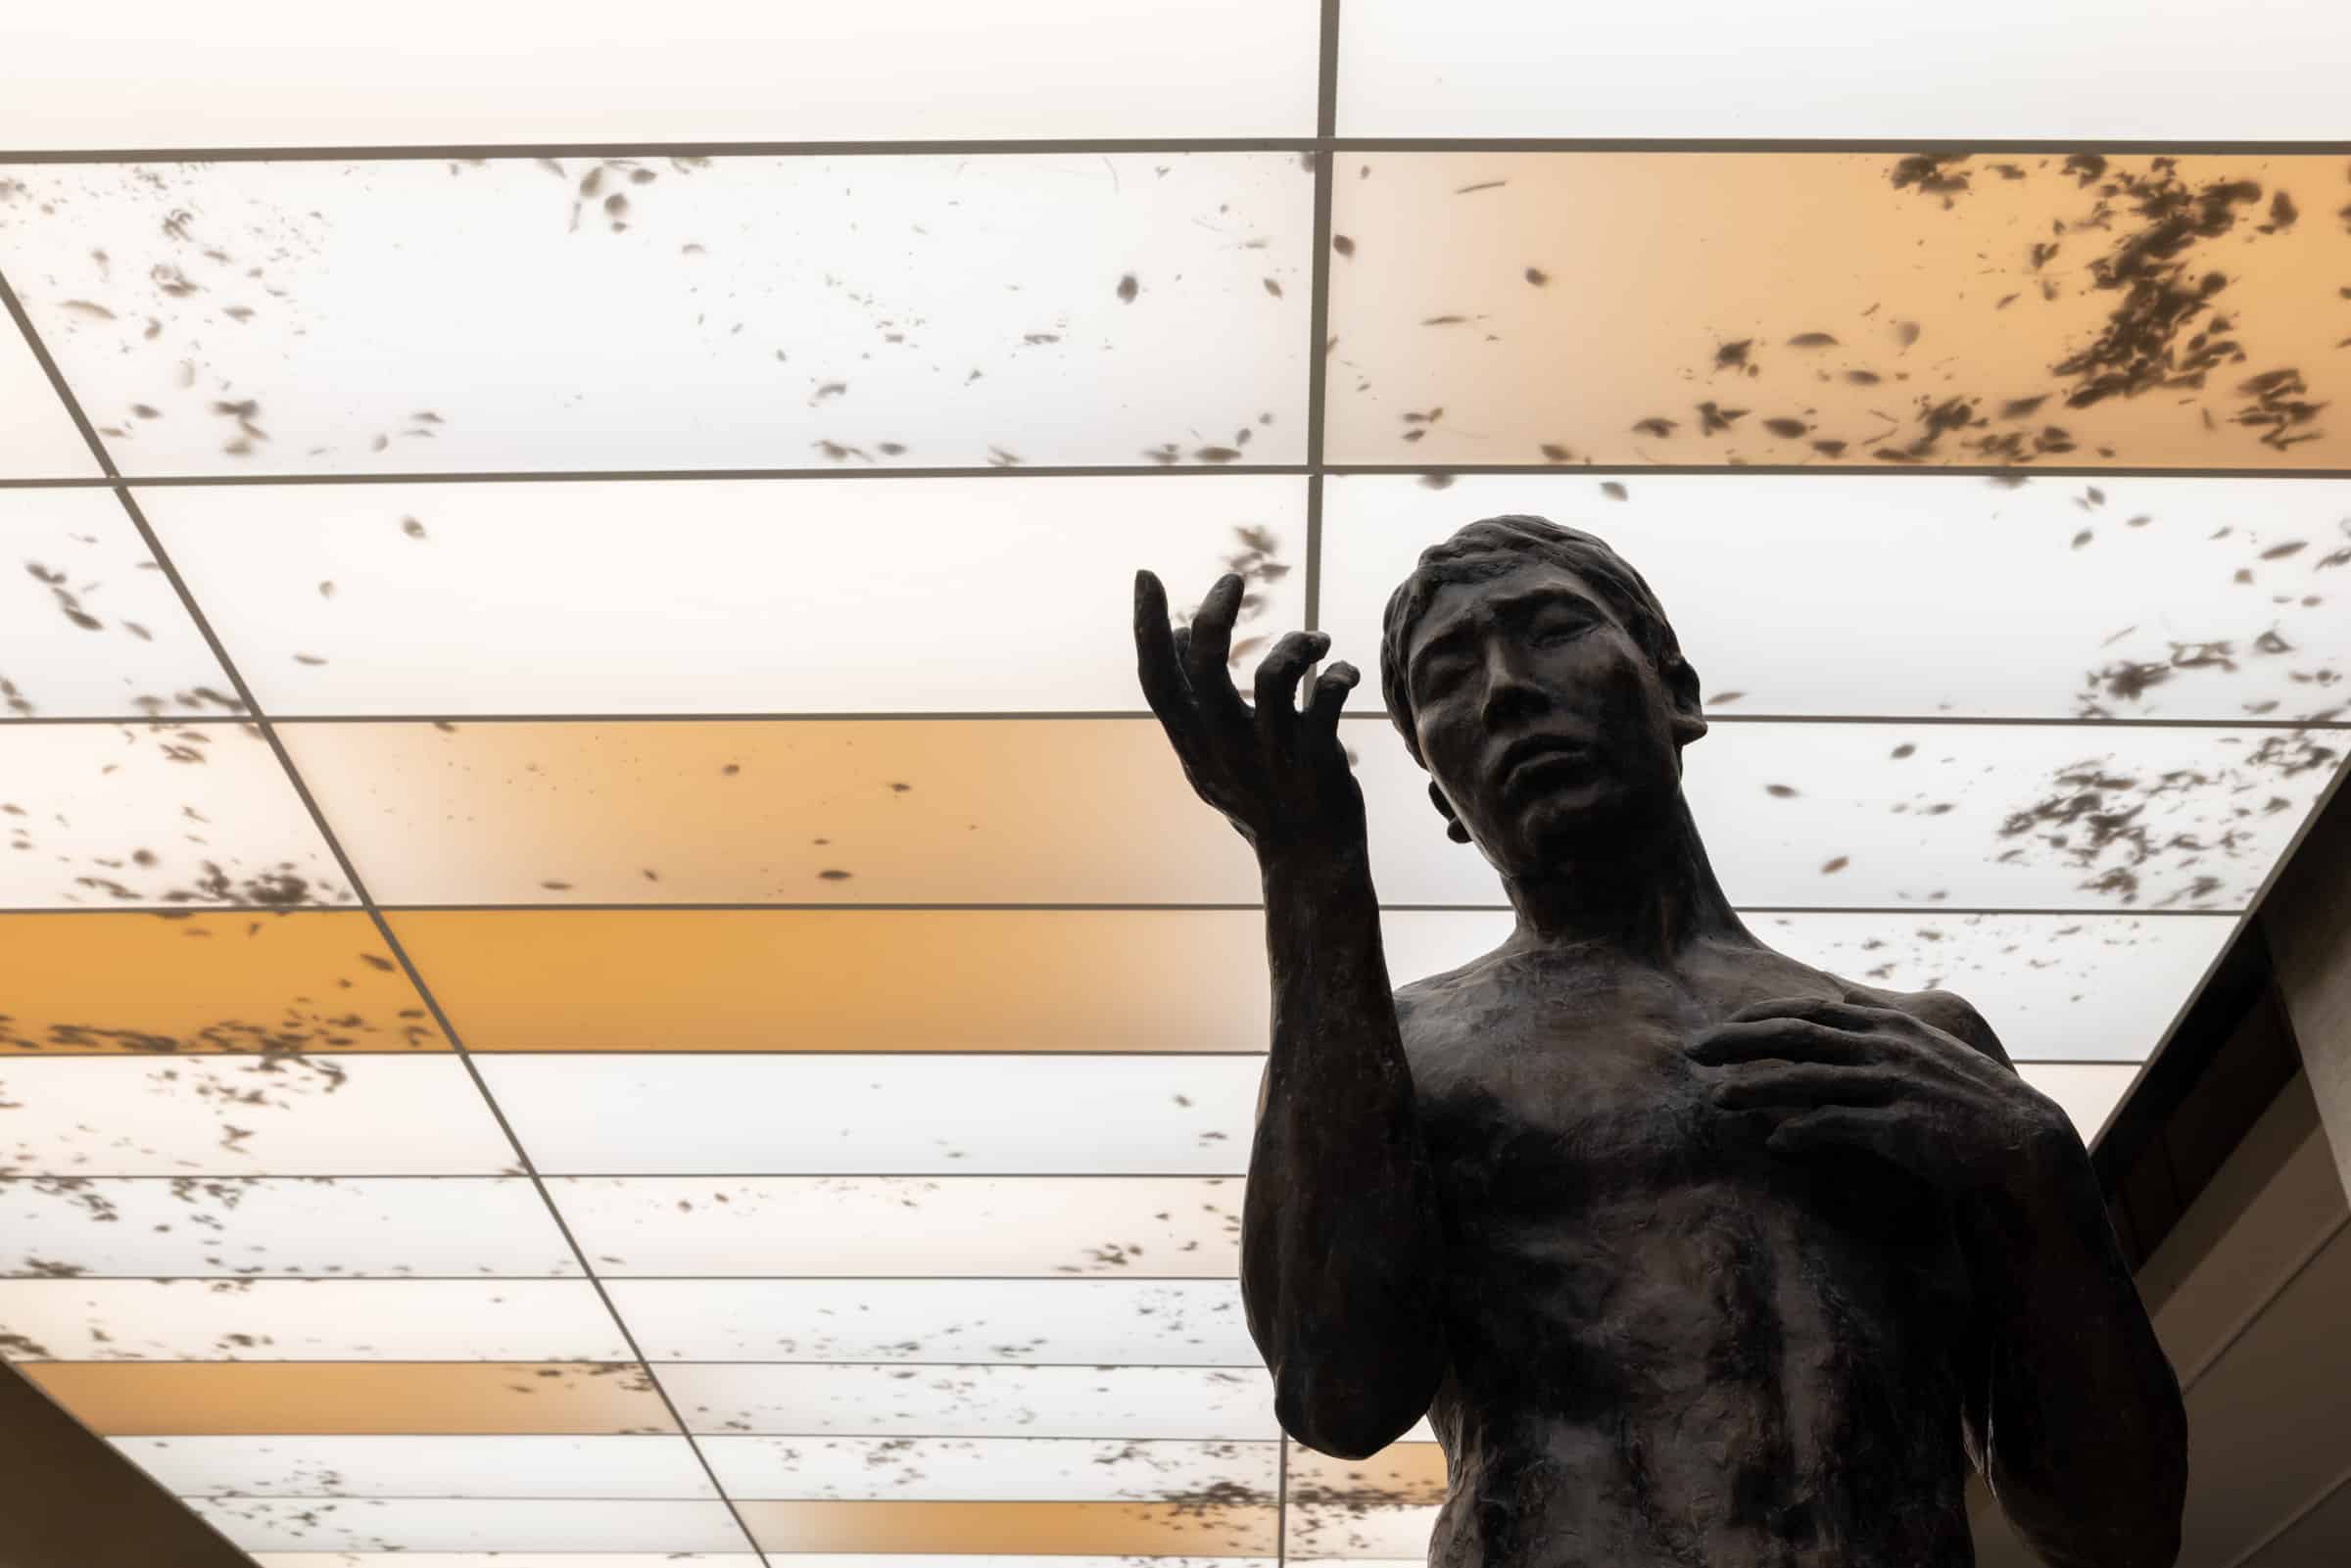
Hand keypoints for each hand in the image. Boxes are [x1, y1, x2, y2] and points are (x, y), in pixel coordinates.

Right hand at [1134, 568, 1366, 862]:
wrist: (1308, 859)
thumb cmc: (1257, 797)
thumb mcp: (1209, 755)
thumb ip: (1190, 701)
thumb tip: (1175, 633)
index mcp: (1193, 744)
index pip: (1156, 681)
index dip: (1146, 627)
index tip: (1146, 576)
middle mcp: (1224, 747)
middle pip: (1206, 665)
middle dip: (1216, 613)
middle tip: (1232, 581)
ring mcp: (1270, 755)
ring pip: (1274, 674)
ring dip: (1300, 644)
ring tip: (1318, 642)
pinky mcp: (1315, 761)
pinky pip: (1327, 699)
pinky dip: (1340, 676)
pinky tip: (1343, 673)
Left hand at [1686, 996, 2076, 1199]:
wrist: (2021, 1144)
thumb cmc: (1962, 1098)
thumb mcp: (1919, 1042)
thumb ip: (1872, 1015)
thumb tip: (1829, 985)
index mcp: (1888, 1024)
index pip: (1808, 1008)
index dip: (1758, 1016)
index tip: (1720, 1027)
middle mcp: (1887, 1047)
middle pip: (1797, 1035)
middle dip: (1738, 1041)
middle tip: (1692, 1051)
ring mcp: (1895, 1085)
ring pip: (1809, 1080)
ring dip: (1757, 1089)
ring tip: (1715, 1100)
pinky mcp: (1903, 1127)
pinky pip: (1842, 1125)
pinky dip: (1804, 1132)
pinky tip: (1774, 1144)